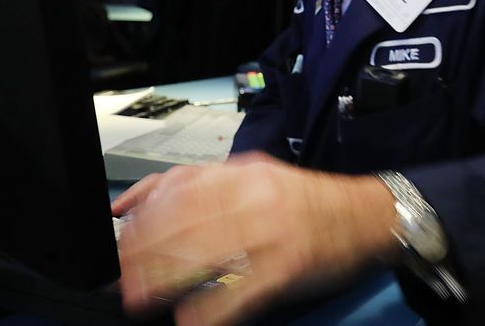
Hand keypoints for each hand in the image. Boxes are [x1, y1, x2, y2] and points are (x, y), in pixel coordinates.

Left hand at [112, 152, 394, 325]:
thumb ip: (207, 187)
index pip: (181, 184)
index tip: (115, 233)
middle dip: (142, 251)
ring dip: (164, 279)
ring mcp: (272, 230)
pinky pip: (240, 290)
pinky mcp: (287, 265)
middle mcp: (256, 195)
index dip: (142, 211)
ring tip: (138, 297)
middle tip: (117, 276)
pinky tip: (189, 320)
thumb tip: (143, 203)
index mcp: (245, 173)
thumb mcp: (258, 179)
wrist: (369, 216)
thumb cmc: (309, 203)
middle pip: (184, 220)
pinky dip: (209, 309)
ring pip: (204, 253)